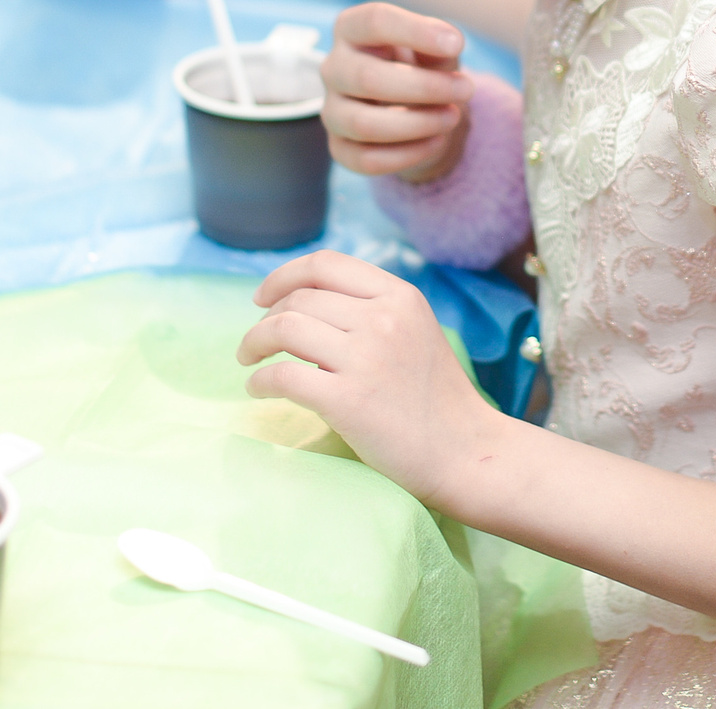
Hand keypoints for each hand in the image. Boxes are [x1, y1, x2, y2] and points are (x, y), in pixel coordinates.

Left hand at [238, 251, 501, 503]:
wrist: (465, 451)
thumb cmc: (437, 397)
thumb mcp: (417, 330)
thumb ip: (374, 309)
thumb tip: (307, 301)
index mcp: (400, 296)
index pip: (325, 265)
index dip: (283, 276)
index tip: (262, 297)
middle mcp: (382, 318)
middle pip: (298, 299)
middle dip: (265, 318)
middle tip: (257, 342)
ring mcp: (365, 358)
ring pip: (284, 329)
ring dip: (254, 343)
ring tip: (250, 361)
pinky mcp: (348, 400)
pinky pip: (284, 376)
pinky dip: (261, 381)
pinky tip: (259, 390)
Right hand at [322, 2, 472, 181]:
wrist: (414, 106)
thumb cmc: (422, 65)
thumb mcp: (435, 48)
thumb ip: (441, 43)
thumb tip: (449, 42)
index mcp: (352, 29)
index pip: (374, 21)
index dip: (415, 31)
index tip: (456, 44)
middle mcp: (334, 68)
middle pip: (367, 78)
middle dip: (425, 87)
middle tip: (466, 88)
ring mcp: (332, 110)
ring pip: (363, 124)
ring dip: (417, 124)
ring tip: (453, 116)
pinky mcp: (339, 147)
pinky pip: (365, 160)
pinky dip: (407, 154)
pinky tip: (436, 141)